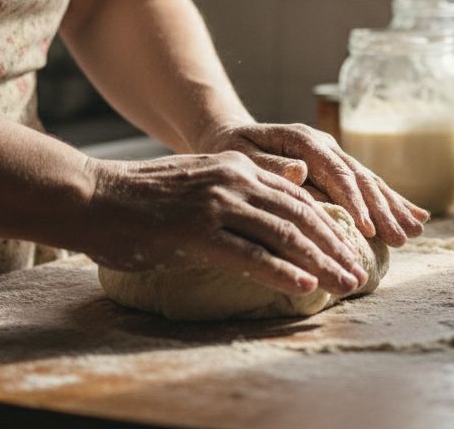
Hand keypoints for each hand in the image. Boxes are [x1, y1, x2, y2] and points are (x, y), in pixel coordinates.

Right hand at [79, 153, 368, 295]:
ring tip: (344, 283)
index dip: (331, 226)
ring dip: (320, 262)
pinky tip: (303, 286)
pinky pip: (249, 255)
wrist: (94, 197)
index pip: (299, 198)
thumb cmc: (144, 199)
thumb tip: (285, 206)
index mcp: (238, 167)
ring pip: (284, 234)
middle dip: (336, 246)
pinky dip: (280, 272)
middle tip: (359, 273)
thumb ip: (242, 193)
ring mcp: (216, 204)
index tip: (353, 251)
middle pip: (301, 215)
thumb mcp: (201, 185)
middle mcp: (234, 180)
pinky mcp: (197, 231)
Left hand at [196, 123, 429, 246]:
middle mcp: (324, 146)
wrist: (229, 136)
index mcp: (302, 141)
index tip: (367, 228)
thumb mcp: (239, 156)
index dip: (354, 202)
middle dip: (383, 210)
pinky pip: (369, 186)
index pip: (335, 173)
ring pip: (371, 182)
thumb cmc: (229, 151)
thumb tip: (300, 170)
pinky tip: (417, 217)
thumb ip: (268, 164)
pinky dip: (393, 202)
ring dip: (394, 208)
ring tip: (417, 231)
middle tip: (403, 237)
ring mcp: (334, 156)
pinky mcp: (338, 169)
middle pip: (361, 178)